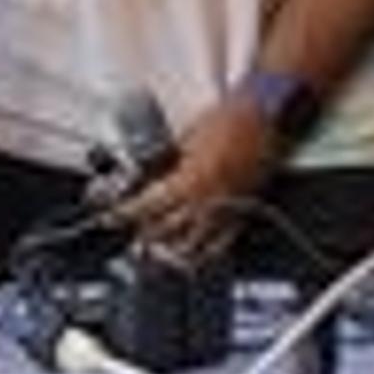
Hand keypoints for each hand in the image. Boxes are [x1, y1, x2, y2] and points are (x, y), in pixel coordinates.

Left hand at [114, 97, 284, 267]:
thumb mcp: (187, 137)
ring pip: (191, 246)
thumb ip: (168, 160)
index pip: (147, 206)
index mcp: (189, 181)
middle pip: (164, 231)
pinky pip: (220, 245)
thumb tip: (150, 173)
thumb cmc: (227, 119)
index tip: (111, 218)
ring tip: (157, 251)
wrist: (262, 116)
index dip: (124, 214)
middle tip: (133, 234)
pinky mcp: (241, 213)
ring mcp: (225, 211)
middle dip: (145, 234)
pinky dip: (203, 254)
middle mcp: (205, 201)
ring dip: (169, 250)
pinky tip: (193, 257)